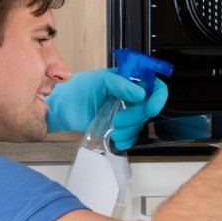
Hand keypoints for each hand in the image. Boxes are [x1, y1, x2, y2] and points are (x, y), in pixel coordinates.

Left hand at [47, 68, 168, 148]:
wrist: (64, 108)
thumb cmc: (78, 89)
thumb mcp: (101, 80)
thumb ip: (122, 84)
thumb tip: (141, 94)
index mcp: (129, 81)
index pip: (154, 86)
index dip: (157, 97)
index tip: (150, 109)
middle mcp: (130, 97)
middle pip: (148, 109)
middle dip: (136, 117)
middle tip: (119, 119)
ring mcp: (125, 112)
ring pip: (141, 124)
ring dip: (129, 130)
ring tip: (113, 128)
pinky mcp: (120, 127)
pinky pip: (132, 136)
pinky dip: (126, 140)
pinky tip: (116, 138)